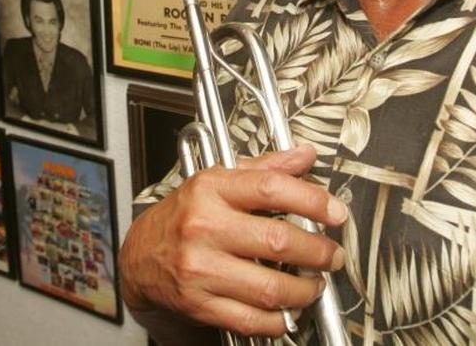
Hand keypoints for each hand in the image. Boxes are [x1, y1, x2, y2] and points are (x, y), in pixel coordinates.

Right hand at [119, 144, 346, 337]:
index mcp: (213, 190)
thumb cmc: (184, 215)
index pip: (272, 188)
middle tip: (332, 254)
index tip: (335, 212)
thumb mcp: (219, 179)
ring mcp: (201, 268)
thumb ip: (265, 168)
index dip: (313, 200)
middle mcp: (205, 227)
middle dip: (318, 251)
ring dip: (305, 290)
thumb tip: (304, 155)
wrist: (140, 256)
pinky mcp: (199, 304)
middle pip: (278, 240)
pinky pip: (251, 319)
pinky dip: (279, 320)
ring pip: (270, 287)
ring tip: (314, 284)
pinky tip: (287, 309)